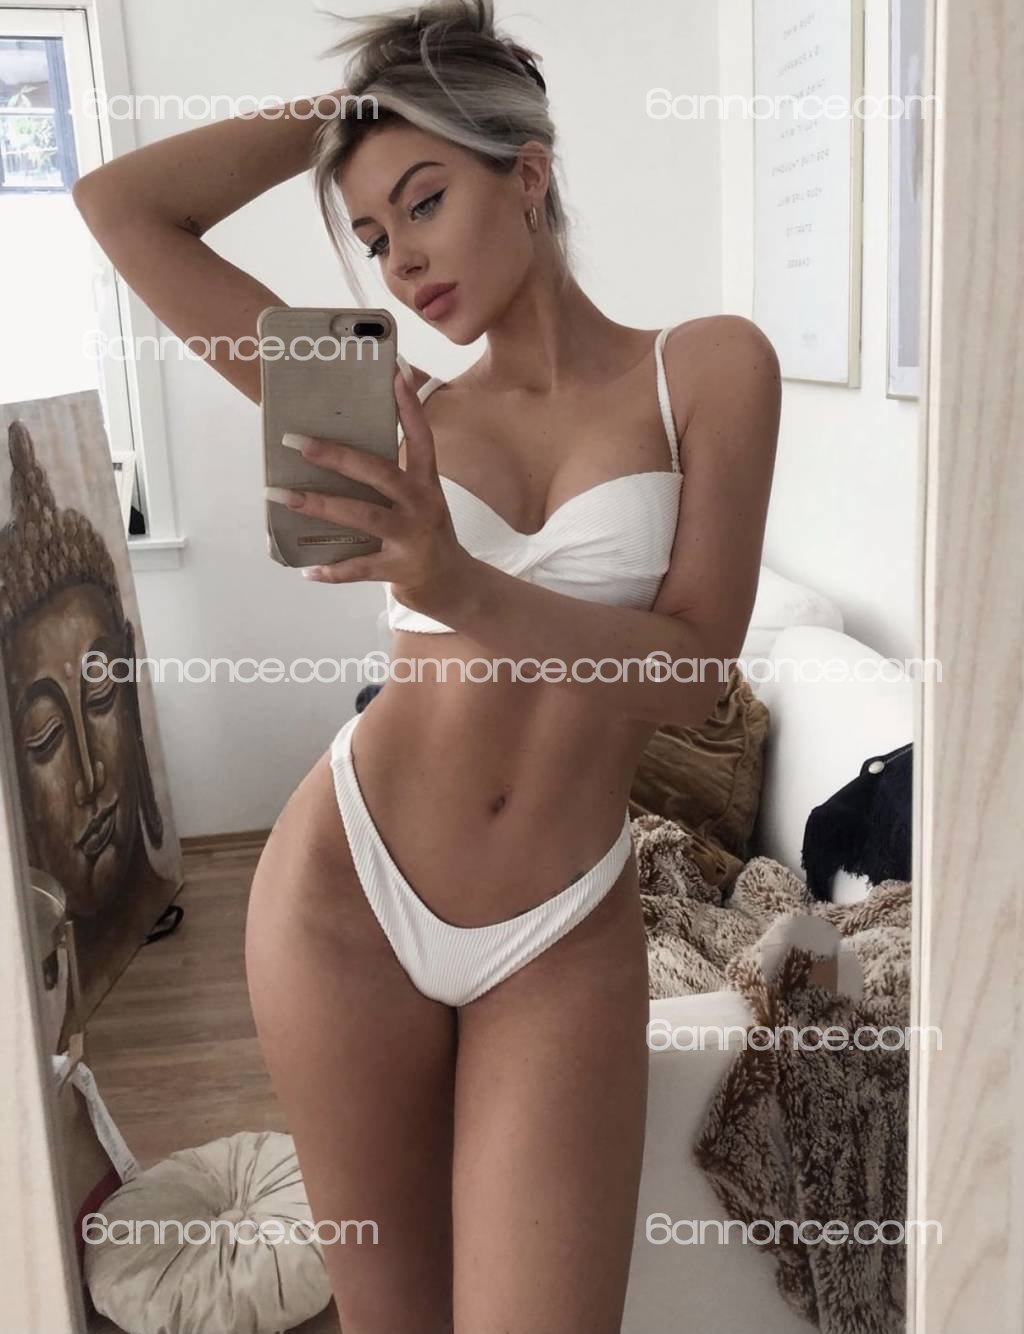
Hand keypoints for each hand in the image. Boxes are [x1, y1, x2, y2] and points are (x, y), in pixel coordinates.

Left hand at [268, 369, 467, 612]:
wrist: (451, 583)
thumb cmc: (423, 532)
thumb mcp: (416, 498)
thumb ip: (387, 475)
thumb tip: (334, 449)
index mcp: (425, 482)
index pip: (420, 436)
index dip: (409, 405)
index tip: (396, 371)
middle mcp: (422, 504)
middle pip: (380, 473)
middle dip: (337, 456)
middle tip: (296, 442)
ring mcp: (412, 537)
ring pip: (364, 516)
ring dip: (320, 505)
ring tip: (282, 497)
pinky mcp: (400, 569)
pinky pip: (359, 567)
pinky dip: (332, 570)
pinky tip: (307, 569)